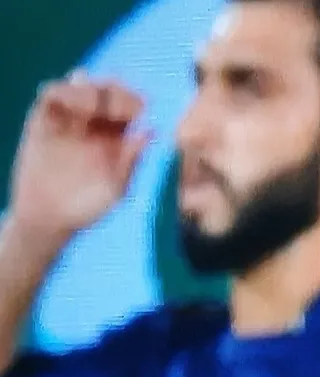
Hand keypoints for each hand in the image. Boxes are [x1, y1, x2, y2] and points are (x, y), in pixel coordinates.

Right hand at [7, 71, 150, 240]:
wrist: (49, 219)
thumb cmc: (89, 207)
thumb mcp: (117, 188)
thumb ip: (132, 160)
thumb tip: (151, 131)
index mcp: (118, 137)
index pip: (130, 106)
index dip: (135, 101)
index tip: (140, 107)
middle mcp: (94, 125)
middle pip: (107, 91)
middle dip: (115, 90)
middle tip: (118, 103)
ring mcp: (68, 121)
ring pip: (80, 87)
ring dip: (89, 88)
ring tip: (94, 106)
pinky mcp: (42, 122)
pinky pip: (52, 96)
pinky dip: (63, 92)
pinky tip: (73, 104)